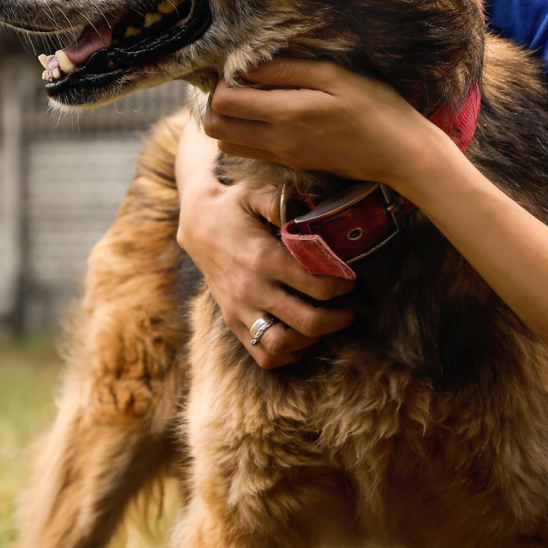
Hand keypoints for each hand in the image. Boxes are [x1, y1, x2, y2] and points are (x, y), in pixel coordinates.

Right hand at [174, 121, 355, 368]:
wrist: (197, 225)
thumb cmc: (233, 207)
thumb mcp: (256, 193)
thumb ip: (282, 201)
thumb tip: (312, 208)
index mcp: (264, 258)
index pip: (315, 285)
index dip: (341, 285)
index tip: (350, 280)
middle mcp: (252, 289)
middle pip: (306, 321)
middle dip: (337, 319)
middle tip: (349, 311)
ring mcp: (240, 309)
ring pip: (282, 345)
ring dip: (311, 340)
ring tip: (325, 326)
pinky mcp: (233, 321)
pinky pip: (261, 354)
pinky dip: (285, 354)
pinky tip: (300, 339)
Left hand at [203, 56, 443, 190]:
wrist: (400, 154)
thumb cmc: (375, 107)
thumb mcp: (335, 76)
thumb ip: (288, 68)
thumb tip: (248, 63)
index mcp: (287, 114)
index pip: (224, 101)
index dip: (224, 80)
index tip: (244, 67)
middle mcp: (278, 141)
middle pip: (216, 127)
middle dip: (218, 102)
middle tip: (241, 83)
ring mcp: (284, 157)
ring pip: (227, 144)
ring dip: (230, 120)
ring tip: (252, 99)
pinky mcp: (292, 166)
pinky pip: (250, 153)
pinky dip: (246, 135)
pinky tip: (269, 116)